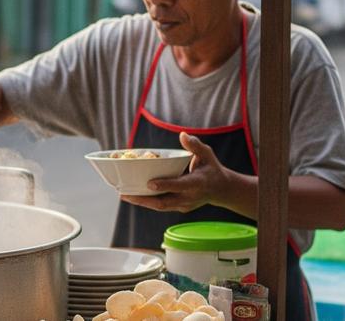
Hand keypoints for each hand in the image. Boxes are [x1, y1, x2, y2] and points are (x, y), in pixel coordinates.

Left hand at [120, 133, 234, 212]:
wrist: (221, 190)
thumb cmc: (211, 168)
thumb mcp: (207, 154)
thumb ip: (195, 146)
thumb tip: (182, 135)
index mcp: (197, 183)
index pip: (180, 185)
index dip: (165, 185)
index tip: (150, 183)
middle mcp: (189, 197)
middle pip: (164, 202)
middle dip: (144, 199)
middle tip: (125, 194)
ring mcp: (183, 205)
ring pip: (160, 206)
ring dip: (142, 202)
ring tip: (123, 195)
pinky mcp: (179, 208)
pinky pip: (161, 206)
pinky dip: (147, 202)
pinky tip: (133, 196)